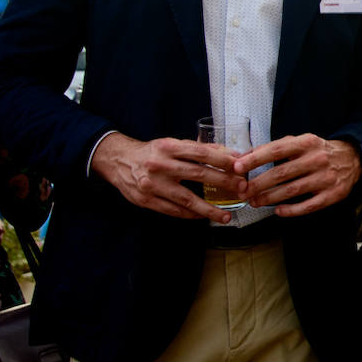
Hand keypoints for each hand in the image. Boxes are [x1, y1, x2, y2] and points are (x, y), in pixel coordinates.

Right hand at [90, 132, 237, 223]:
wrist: (119, 161)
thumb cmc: (152, 152)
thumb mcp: (172, 143)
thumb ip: (198, 149)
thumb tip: (228, 154)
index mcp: (169, 147)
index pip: (201, 153)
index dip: (222, 160)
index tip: (240, 166)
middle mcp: (161, 165)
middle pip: (198, 174)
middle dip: (223, 182)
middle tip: (242, 189)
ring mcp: (153, 184)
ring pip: (187, 199)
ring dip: (209, 209)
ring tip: (226, 216)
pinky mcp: (146, 200)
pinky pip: (173, 210)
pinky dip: (190, 215)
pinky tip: (203, 217)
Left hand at [232, 135, 360, 216]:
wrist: (352, 158)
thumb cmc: (318, 151)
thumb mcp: (299, 142)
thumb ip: (274, 148)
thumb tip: (245, 156)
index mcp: (306, 143)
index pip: (276, 150)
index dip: (255, 159)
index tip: (238, 167)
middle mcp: (316, 159)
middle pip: (281, 173)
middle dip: (258, 184)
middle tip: (243, 191)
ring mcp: (325, 177)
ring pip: (292, 191)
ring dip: (269, 198)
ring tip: (255, 202)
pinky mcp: (332, 194)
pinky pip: (308, 206)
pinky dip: (291, 210)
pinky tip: (278, 211)